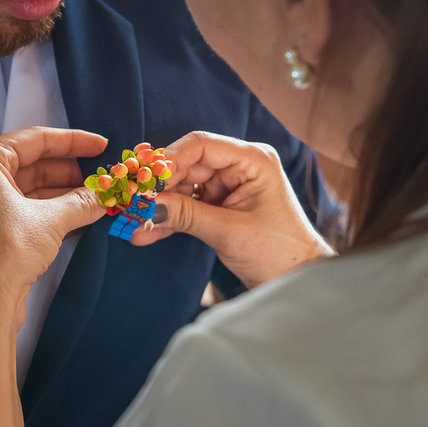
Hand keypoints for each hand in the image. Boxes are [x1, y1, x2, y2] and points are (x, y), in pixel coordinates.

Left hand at [0, 127, 108, 328]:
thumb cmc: (5, 249)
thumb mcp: (51, 219)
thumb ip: (80, 202)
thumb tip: (102, 197)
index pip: (34, 139)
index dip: (73, 141)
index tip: (101, 146)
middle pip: (31, 164)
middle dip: (69, 171)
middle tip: (102, 178)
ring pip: (29, 190)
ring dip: (62, 194)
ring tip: (96, 198)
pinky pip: (24, 212)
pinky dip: (50, 212)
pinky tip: (78, 216)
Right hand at [130, 131, 333, 287]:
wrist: (296, 281)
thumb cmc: (278, 252)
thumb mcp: (228, 232)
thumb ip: (186, 215)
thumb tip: (147, 205)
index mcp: (252, 160)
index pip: (201, 145)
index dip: (168, 159)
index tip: (143, 178)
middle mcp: (239, 167)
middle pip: (186, 165)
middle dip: (158, 187)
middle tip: (131, 202)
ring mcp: (228, 187)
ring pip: (182, 188)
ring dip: (158, 207)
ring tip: (133, 222)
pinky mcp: (219, 207)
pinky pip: (186, 207)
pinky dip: (168, 220)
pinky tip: (145, 234)